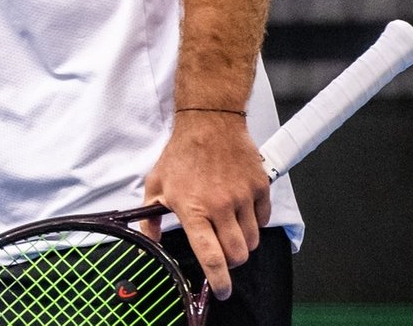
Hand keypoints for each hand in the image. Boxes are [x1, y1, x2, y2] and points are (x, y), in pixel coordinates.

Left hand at [139, 110, 270, 300]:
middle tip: (223, 253)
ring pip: (253, 240)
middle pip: (238, 255)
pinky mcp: (260, 187)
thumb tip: (148, 241)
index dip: (219, 281)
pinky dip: (255, 222)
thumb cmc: (181, 153)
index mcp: (193, 209)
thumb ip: (150, 217)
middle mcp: (220, 206)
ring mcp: (243, 197)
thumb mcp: (156, 184)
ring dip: (243, 242)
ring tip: (229, 227)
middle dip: (231, 262)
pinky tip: (241, 210)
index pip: (211, 257)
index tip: (222, 291)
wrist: (209, 122)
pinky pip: (263, 219)